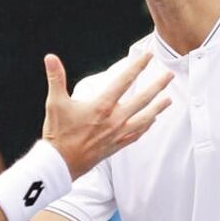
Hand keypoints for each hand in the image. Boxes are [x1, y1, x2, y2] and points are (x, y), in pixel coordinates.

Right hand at [42, 52, 171, 179]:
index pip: (124, 81)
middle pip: (142, 99)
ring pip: (144, 118)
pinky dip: (146, 126)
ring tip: (168, 100)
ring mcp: (117, 134)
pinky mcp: (116, 145)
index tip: (148, 56)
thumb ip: (56, 78)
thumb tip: (50, 57)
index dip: (137, 67)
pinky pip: (137, 134)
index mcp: (101, 106)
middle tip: (169, 76)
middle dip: (157, 86)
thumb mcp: (55, 103)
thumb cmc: (58, 133)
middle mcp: (114, 119)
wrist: (60, 164)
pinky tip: (152, 121)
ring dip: (157, 108)